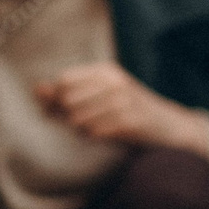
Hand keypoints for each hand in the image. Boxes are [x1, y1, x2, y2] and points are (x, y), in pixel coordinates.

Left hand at [35, 62, 208, 153]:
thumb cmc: (130, 111)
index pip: (63, 81)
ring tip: (99, 128)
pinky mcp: (129, 121)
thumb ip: (68, 92)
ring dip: (83, 130)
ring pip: (78, 119)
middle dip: (67, 116)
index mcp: (106, 70)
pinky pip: (94, 133)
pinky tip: (109, 135)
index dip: (55, 99)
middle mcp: (114, 81)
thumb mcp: (102, 95)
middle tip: (83, 124)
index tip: (61, 111)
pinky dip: (96, 138)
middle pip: (67, 100)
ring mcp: (123, 100)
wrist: (172, 127)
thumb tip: (37, 89)